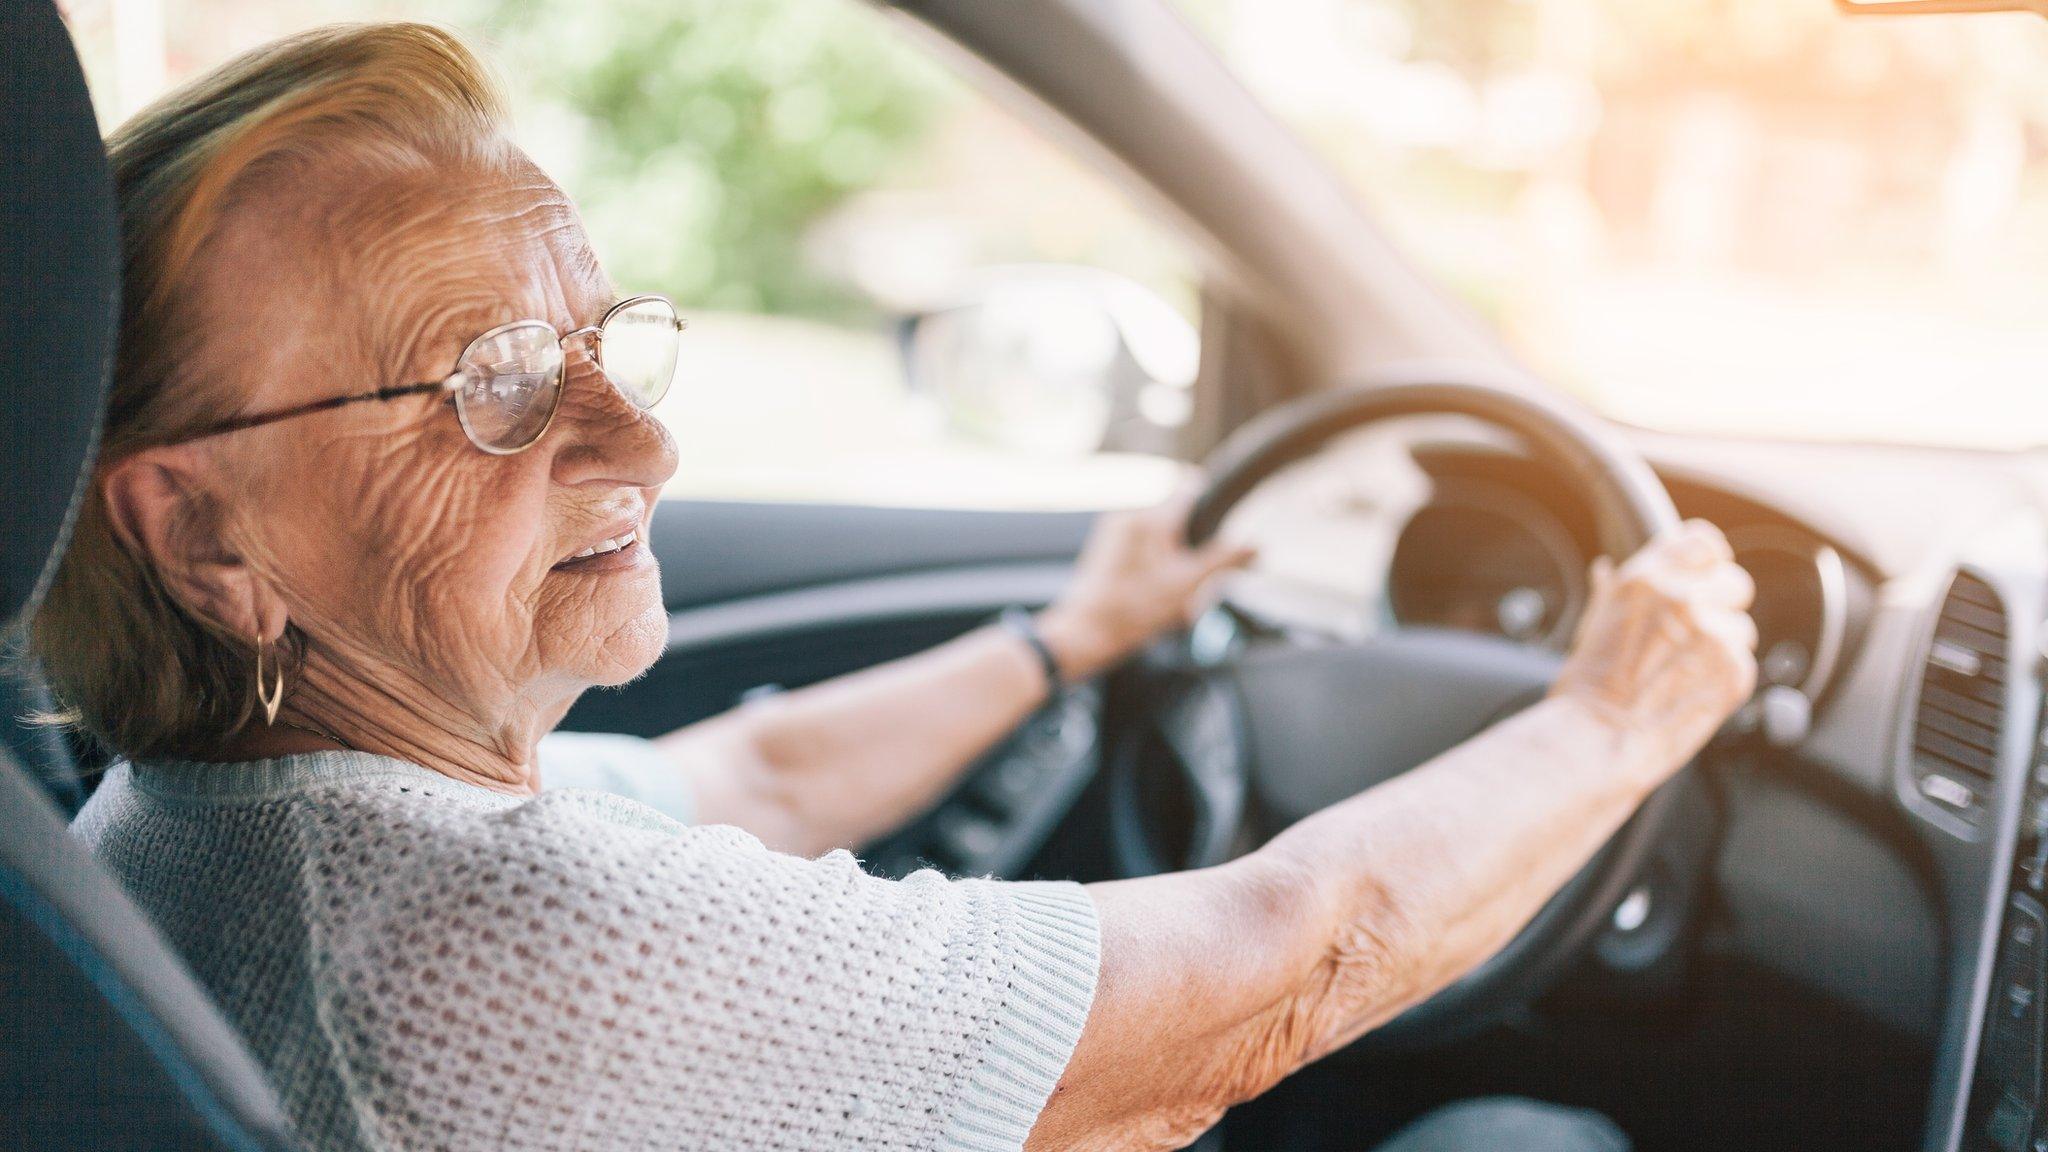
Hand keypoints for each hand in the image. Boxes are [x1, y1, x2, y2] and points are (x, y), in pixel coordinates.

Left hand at [1035, 488, 1254, 681]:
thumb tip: (1255, 544)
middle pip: (1177, 514)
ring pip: (1159, 532)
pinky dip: (1156, 562)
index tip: (1228, 512)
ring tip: (1175, 586)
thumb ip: (1223, 560)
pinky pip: (1142, 545)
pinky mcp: (1107, 549)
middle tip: (1198, 572)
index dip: (1212, 499)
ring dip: (1174, 553)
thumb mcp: (1187, 585)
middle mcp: (1129, 517)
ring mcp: (1114, 532)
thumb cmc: (1131, 610)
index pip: (1190, 488)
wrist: (1086, 634)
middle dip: (1193, 539)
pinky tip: (1156, 591)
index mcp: (1150, 519)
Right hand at [1550, 519, 1757, 778]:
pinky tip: (1691, 695)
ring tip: (1683, 676)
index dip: (1708, 562)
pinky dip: (1725, 681)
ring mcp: (1712, 634)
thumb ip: (1612, 593)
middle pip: (1735, 583)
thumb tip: (1606, 570)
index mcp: (1645, 579)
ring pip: (1742, 629)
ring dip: (1722, 649)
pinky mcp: (1735, 671)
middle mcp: (1682, 598)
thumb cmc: (1586, 690)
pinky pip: (1744, 665)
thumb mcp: (1591, 626)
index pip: (1704, 542)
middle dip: (1721, 608)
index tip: (1705, 578)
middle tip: (1692, 639)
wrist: (1597, 740)